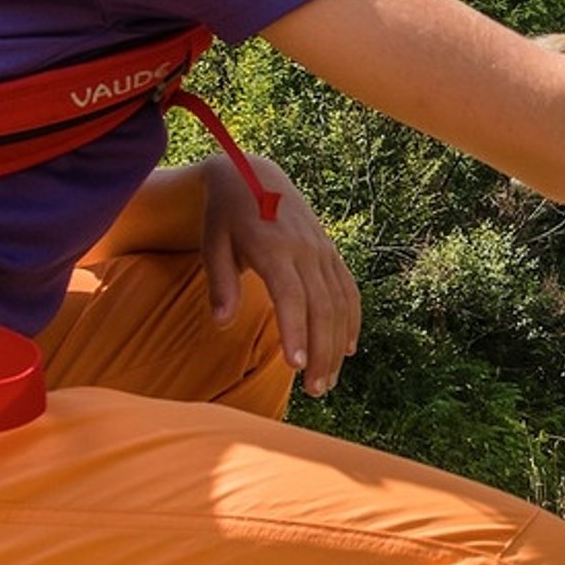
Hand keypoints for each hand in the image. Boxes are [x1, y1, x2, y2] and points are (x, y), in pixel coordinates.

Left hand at [199, 155, 360, 395]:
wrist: (253, 174)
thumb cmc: (226, 214)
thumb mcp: (213, 244)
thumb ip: (220, 283)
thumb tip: (222, 323)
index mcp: (273, 247)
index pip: (291, 296)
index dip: (296, 331)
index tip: (295, 367)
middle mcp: (305, 250)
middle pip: (322, 307)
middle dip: (322, 352)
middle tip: (315, 390)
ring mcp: (322, 250)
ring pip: (339, 303)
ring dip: (337, 345)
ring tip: (328, 381)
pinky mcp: (330, 252)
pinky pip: (348, 289)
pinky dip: (352, 320)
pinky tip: (349, 349)